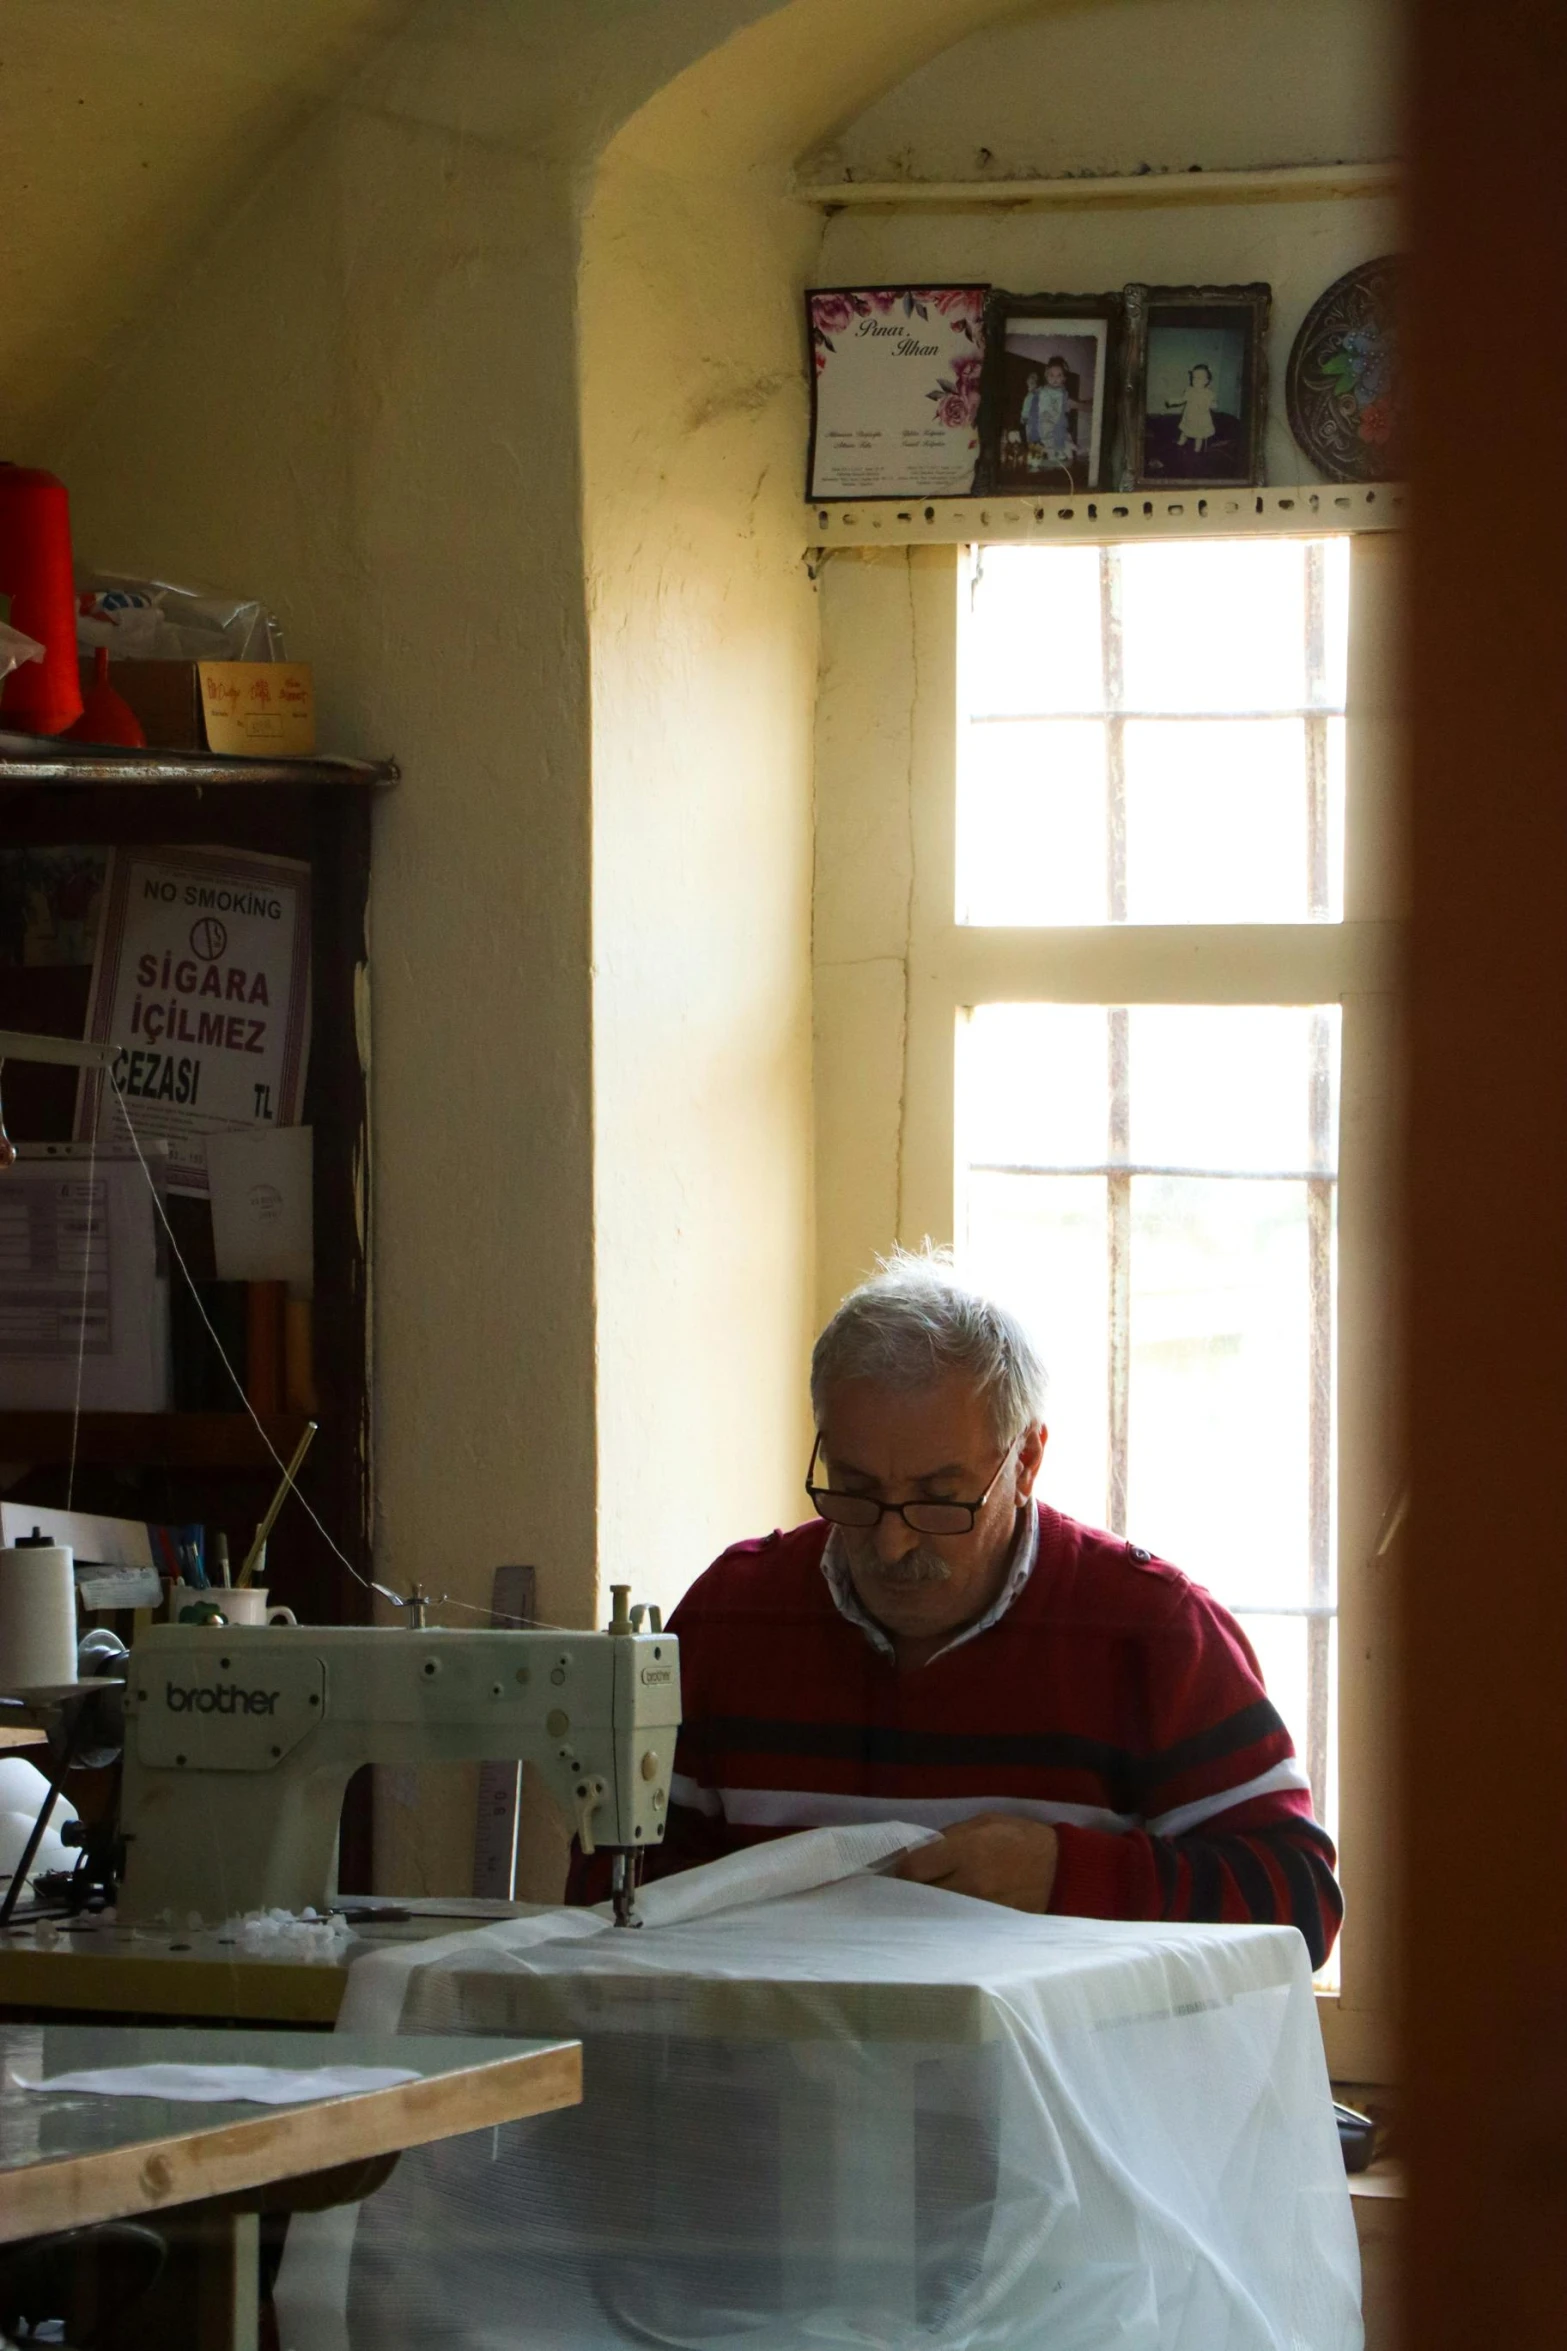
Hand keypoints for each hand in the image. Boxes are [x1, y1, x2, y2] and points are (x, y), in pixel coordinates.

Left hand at [895, 1814, 1058, 1913]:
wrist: (1063, 1870)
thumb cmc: (1021, 1838)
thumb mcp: (986, 1822)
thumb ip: (951, 1836)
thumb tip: (920, 1850)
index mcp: (966, 1850)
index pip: (914, 1868)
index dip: (902, 1869)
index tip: (903, 1869)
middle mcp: (969, 1883)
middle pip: (920, 1895)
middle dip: (912, 1891)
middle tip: (911, 1887)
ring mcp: (979, 1908)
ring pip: (936, 1914)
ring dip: (929, 1907)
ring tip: (928, 1900)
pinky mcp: (988, 1926)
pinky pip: (957, 1925)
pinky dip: (949, 1919)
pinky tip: (948, 1914)